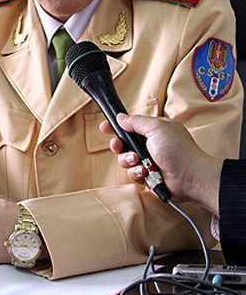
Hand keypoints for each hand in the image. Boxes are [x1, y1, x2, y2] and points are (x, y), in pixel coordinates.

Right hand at [100, 114, 221, 213]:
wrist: (190, 177)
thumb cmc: (179, 150)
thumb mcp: (156, 127)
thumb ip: (136, 122)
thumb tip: (121, 117)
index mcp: (153, 130)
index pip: (129, 125)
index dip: (116, 126)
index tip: (105, 127)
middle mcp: (150, 144)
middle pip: (124, 144)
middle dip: (119, 145)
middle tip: (118, 146)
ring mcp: (149, 161)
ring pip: (125, 160)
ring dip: (128, 160)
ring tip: (138, 161)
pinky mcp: (148, 176)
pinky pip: (133, 174)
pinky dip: (137, 173)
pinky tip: (145, 172)